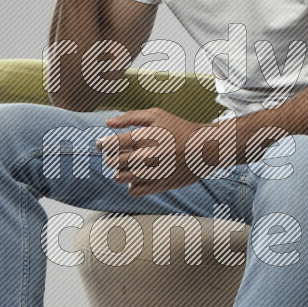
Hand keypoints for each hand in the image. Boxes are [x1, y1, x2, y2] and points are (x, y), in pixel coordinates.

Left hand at [96, 108, 234, 195]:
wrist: (205, 148)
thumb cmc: (179, 129)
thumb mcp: (156, 115)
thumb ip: (130, 117)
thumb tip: (107, 122)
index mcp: (144, 137)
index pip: (110, 144)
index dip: (103, 144)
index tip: (103, 144)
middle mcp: (146, 156)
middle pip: (112, 162)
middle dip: (111, 157)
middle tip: (119, 154)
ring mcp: (152, 173)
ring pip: (120, 178)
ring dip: (120, 172)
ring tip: (129, 165)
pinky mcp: (159, 185)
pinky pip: (134, 191)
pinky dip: (132, 184)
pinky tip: (139, 176)